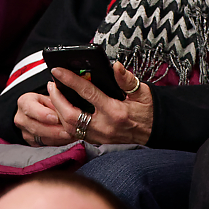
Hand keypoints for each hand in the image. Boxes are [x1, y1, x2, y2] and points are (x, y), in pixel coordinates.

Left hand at [13, 62, 151, 145]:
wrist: (156, 132)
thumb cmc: (148, 111)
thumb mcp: (142, 92)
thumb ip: (126, 79)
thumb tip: (115, 66)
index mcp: (115, 111)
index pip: (87, 93)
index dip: (70, 80)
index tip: (58, 71)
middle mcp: (104, 126)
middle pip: (70, 115)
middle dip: (57, 99)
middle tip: (52, 85)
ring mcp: (99, 136)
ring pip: (68, 127)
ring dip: (58, 111)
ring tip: (54, 96)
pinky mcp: (97, 141)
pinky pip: (74, 133)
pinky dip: (65, 121)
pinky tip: (62, 110)